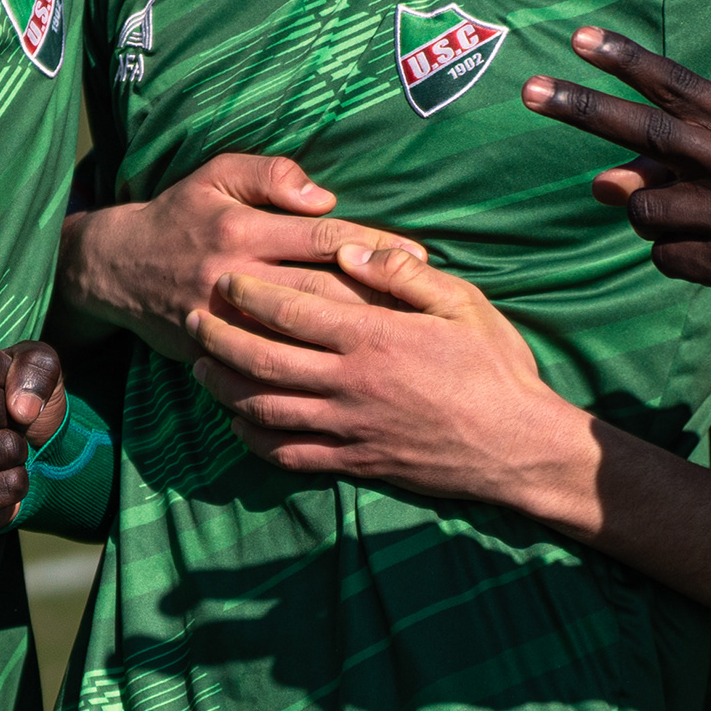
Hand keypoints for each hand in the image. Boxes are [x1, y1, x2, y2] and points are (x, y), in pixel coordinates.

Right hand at [0, 338, 66, 534]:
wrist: (13, 455)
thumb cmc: (8, 397)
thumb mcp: (28, 363)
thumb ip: (35, 364)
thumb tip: (22, 408)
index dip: (10, 375)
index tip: (4, 384)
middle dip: (13, 416)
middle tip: (0, 423)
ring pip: (3, 448)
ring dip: (17, 449)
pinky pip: (8, 485)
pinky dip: (17, 480)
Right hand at [62, 153, 425, 360]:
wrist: (116, 269)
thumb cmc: (180, 214)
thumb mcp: (216, 175)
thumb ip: (270, 175)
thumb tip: (324, 196)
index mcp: (242, 230)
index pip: (321, 237)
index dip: (372, 246)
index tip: (418, 254)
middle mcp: (234, 276)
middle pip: (320, 290)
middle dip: (376, 296)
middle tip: (426, 305)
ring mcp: (223, 321)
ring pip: (299, 333)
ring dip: (349, 337)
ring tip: (399, 340)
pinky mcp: (213, 352)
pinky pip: (268, 365)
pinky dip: (308, 368)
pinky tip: (345, 371)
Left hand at [184, 241, 573, 496]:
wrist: (518, 447)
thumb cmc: (496, 368)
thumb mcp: (464, 304)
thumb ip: (403, 274)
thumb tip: (350, 248)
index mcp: (374, 338)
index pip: (292, 310)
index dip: (249, 294)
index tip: (224, 280)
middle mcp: (351, 384)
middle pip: (263, 360)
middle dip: (219, 338)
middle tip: (192, 319)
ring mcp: (350, 428)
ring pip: (266, 409)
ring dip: (225, 388)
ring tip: (200, 368)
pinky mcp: (355, 463)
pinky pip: (290, 454)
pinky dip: (255, 439)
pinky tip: (239, 424)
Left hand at [522, 30, 710, 323]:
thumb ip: (675, 162)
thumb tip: (600, 181)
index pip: (679, 86)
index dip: (625, 61)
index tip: (579, 38)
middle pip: (647, 131)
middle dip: (583, 108)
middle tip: (530, 90)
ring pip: (644, 207)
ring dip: (650, 216)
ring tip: (696, 223)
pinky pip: (663, 256)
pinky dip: (674, 256)